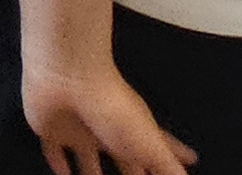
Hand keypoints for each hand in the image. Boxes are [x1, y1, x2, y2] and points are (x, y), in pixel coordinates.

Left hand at [22, 62, 194, 174]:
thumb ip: (168, 167)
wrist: (70, 77)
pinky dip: (58, 164)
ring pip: (88, 159)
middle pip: (123, 159)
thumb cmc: (113, 108)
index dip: (175, 156)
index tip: (189, 159)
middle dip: (132, 172)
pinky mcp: (52, 130)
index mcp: (136, 134)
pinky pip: (53, 152)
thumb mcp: (150, 144)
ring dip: (92, 173)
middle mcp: (110, 132)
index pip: (161, 149)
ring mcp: (81, 130)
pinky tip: (62, 173)